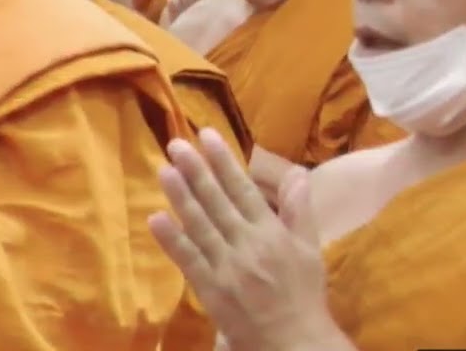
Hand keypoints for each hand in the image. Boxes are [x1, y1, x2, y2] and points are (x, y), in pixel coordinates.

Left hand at [148, 129, 336, 350]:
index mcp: (271, 231)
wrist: (292, 341)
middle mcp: (247, 244)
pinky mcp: (210, 289)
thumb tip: (297, 172)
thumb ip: (300, 209)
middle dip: (195, 170)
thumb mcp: (310, 248)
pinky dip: (172, 239)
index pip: (243, 188)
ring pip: (199, 225)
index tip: (207, 135)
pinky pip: (188, 260)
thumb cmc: (303, 294)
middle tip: (176, 144)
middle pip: (216, 201)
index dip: (223, 161)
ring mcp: (226, 266)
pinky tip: (156, 219)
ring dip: (180, 196)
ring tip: (164, 170)